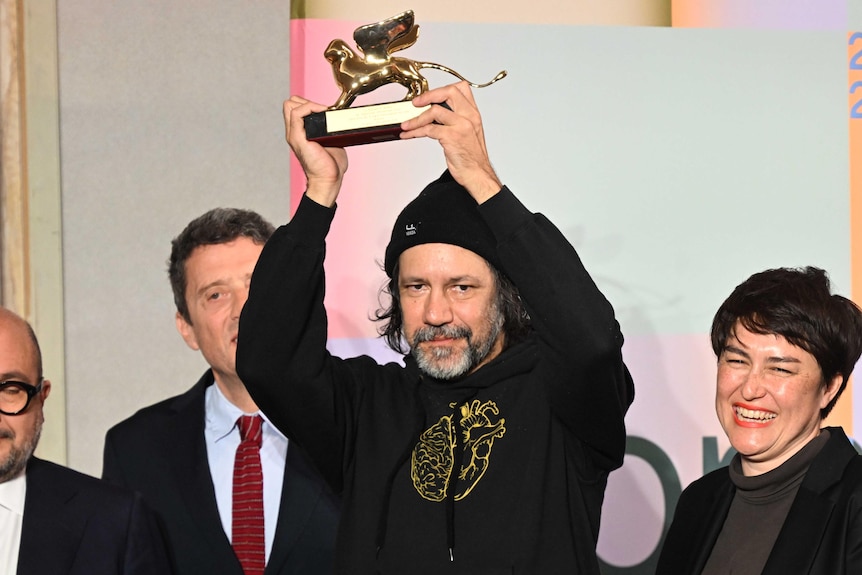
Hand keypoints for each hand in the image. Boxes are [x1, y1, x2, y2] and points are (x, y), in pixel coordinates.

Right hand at [283, 96, 347, 206]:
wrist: (329, 180)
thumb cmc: (331, 165)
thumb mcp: (330, 141)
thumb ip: (329, 129)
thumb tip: (339, 118)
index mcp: (300, 132)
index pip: (295, 108)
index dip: (308, 103)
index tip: (325, 110)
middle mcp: (294, 132)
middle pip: (290, 104)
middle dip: (307, 101)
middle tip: (323, 110)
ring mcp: (294, 134)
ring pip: (290, 105)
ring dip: (309, 103)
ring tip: (323, 111)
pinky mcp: (297, 137)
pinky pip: (297, 113)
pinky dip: (310, 107)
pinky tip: (322, 112)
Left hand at [399, 82, 501, 203]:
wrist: (477, 174)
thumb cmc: (471, 157)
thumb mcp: (468, 132)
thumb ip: (456, 119)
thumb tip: (434, 112)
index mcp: (473, 113)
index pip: (461, 88)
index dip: (442, 89)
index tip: (429, 96)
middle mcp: (469, 116)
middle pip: (449, 92)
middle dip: (429, 95)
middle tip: (415, 103)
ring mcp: (461, 125)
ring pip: (434, 111)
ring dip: (416, 118)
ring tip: (406, 125)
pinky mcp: (452, 137)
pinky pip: (428, 129)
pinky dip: (414, 131)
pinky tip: (408, 135)